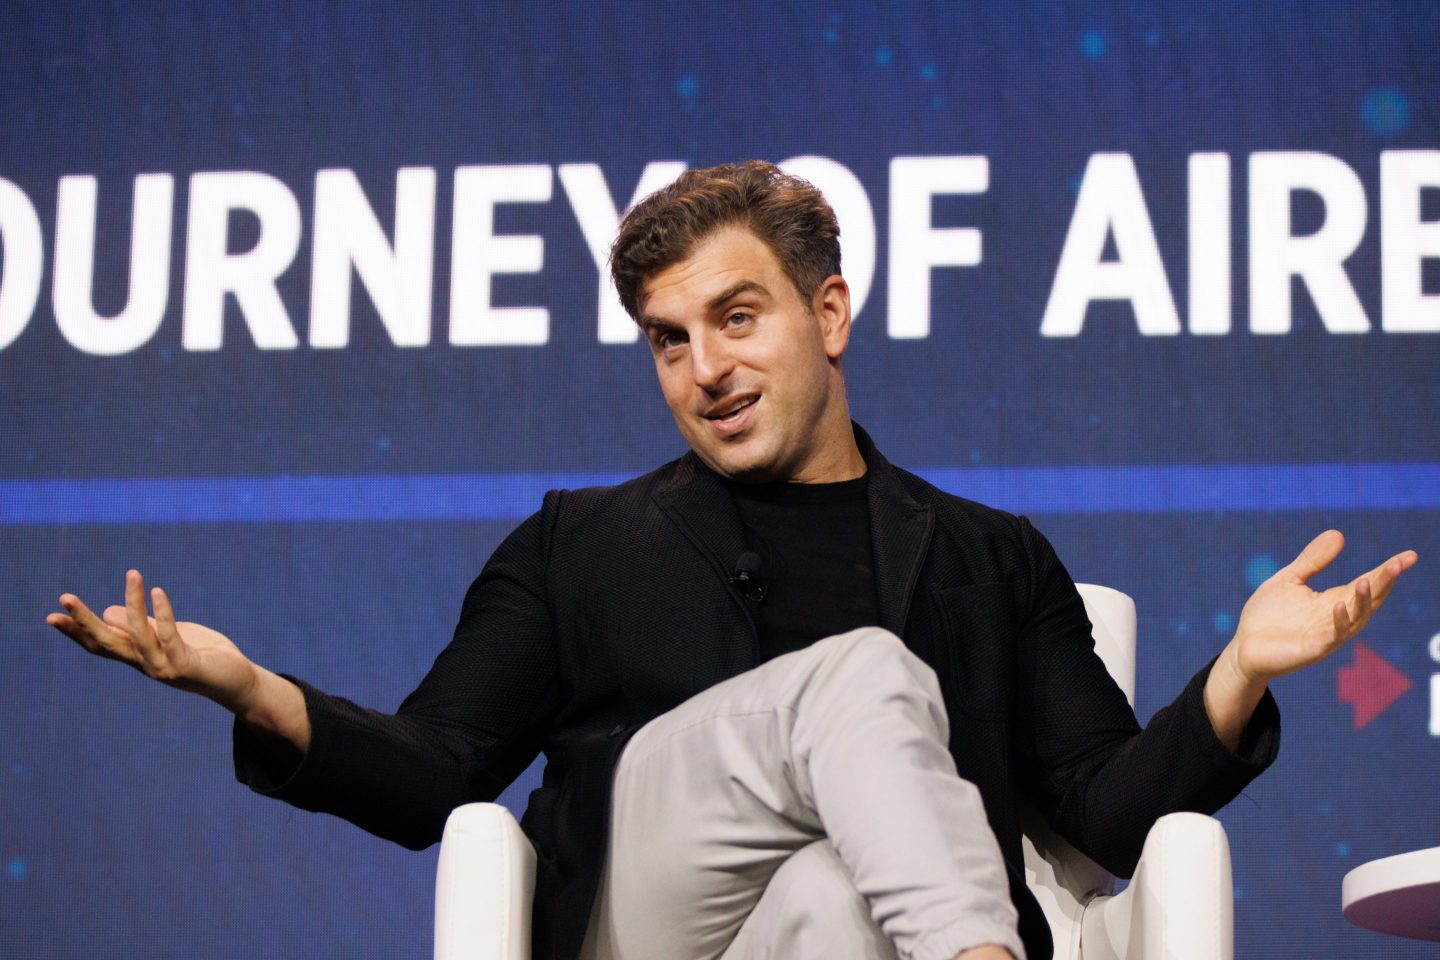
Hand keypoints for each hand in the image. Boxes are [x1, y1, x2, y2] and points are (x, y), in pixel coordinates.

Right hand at [47, 569, 311, 748]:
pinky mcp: (186, 666)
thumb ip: (143, 626)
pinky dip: (163, 613)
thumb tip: (110, 611)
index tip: (52, 616)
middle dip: (84, 621)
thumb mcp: (170, 636)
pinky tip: (157, 591)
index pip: (100, 644)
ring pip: (138, 634)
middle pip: (108, 642)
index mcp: (139, 656)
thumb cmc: (204, 656)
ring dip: (132, 602)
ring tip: (133, 573)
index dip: (76, 632)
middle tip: (65, 598)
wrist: (236, 682)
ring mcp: (164, 667)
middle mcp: (146, 664)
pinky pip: (170, 635)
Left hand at [1204, 531, 1415, 749]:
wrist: (1245, 647)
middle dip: (1384, 582)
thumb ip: (1312, 560)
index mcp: (1333, 601)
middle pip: (1368, 600)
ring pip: (1355, 619)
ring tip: (1368, 580)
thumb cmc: (1268, 615)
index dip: (1387, 571)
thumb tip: (1339, 534)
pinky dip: (1338, 623)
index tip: (1410, 556)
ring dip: (1364, 601)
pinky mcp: (1312, 650)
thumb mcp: (1289, 579)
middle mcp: (1336, 618)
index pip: (1367, 583)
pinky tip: (1338, 606)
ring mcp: (1327, 635)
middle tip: (1398, 563)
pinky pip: (1331, 637)